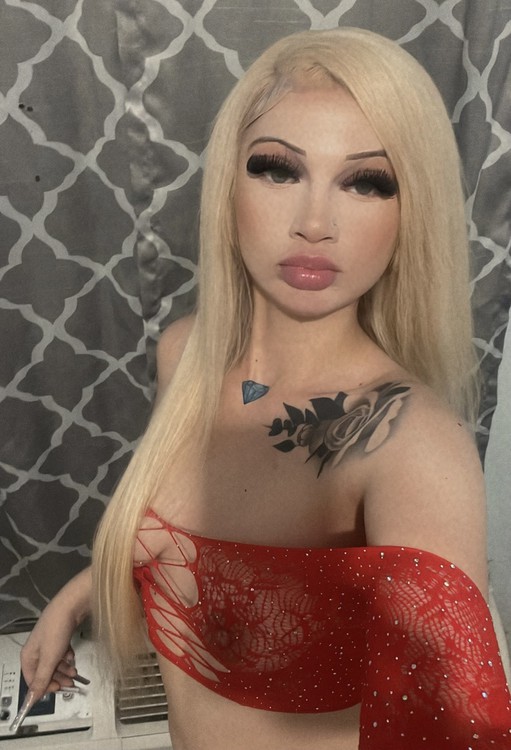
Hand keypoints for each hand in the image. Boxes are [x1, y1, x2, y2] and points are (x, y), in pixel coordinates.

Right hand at [20, 567, 91, 703]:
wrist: (72, 605)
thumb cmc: (57, 631)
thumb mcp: (49, 658)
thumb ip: (41, 679)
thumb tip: (31, 699)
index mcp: (28, 655)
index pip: (31, 679)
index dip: (43, 687)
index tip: (57, 691)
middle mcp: (36, 650)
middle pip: (44, 671)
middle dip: (57, 679)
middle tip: (71, 683)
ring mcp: (48, 642)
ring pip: (54, 663)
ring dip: (64, 670)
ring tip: (75, 673)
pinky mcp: (59, 636)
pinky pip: (61, 653)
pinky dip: (67, 657)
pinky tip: (73, 657)